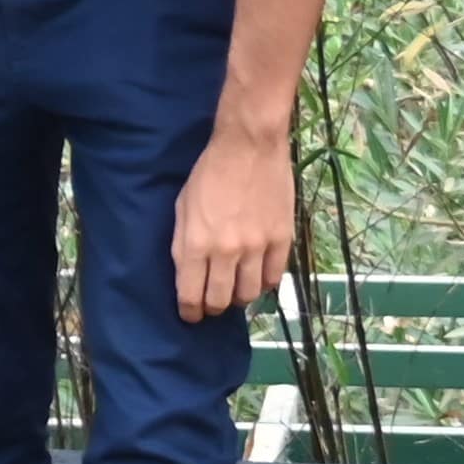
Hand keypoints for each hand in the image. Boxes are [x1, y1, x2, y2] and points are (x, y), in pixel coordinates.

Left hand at [171, 126, 298, 320]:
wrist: (248, 149)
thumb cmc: (208, 175)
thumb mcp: (182, 208)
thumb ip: (182, 243)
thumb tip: (188, 275)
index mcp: (195, 243)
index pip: (191, 294)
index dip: (189, 311)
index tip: (190, 315)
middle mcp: (225, 251)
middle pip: (220, 300)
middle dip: (212, 308)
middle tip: (211, 306)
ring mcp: (256, 247)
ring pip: (248, 294)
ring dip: (238, 298)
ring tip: (233, 292)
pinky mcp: (282, 240)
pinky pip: (273, 278)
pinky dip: (262, 284)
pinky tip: (255, 279)